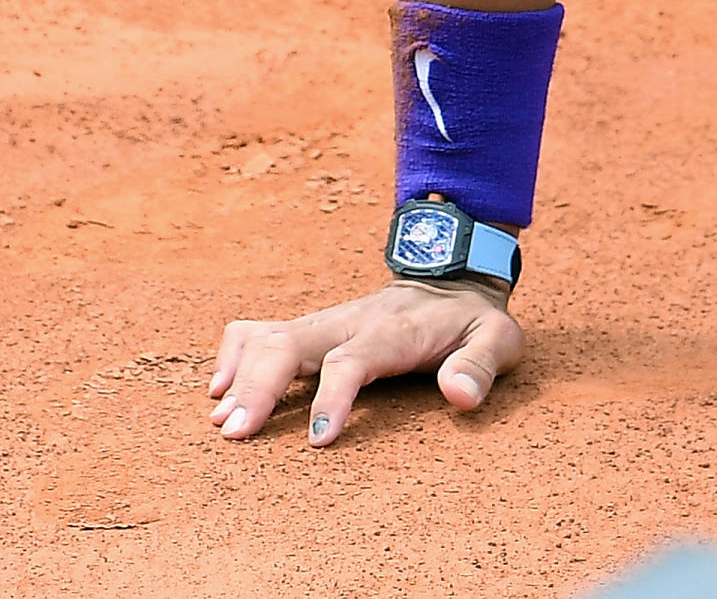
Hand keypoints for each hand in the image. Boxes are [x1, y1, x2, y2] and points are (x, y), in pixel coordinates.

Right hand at [209, 278, 521, 446]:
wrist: (454, 276)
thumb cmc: (472, 319)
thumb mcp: (497, 338)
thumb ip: (481, 365)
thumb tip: (459, 396)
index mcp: (392, 330)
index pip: (351, 361)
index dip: (331, 398)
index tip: (319, 442)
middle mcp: (348, 322)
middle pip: (288, 343)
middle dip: (259, 386)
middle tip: (235, 432)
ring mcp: (323, 323)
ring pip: (265, 336)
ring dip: (238, 376)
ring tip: (220, 420)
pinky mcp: (309, 328)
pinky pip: (257, 332)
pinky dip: (232, 357)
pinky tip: (219, 391)